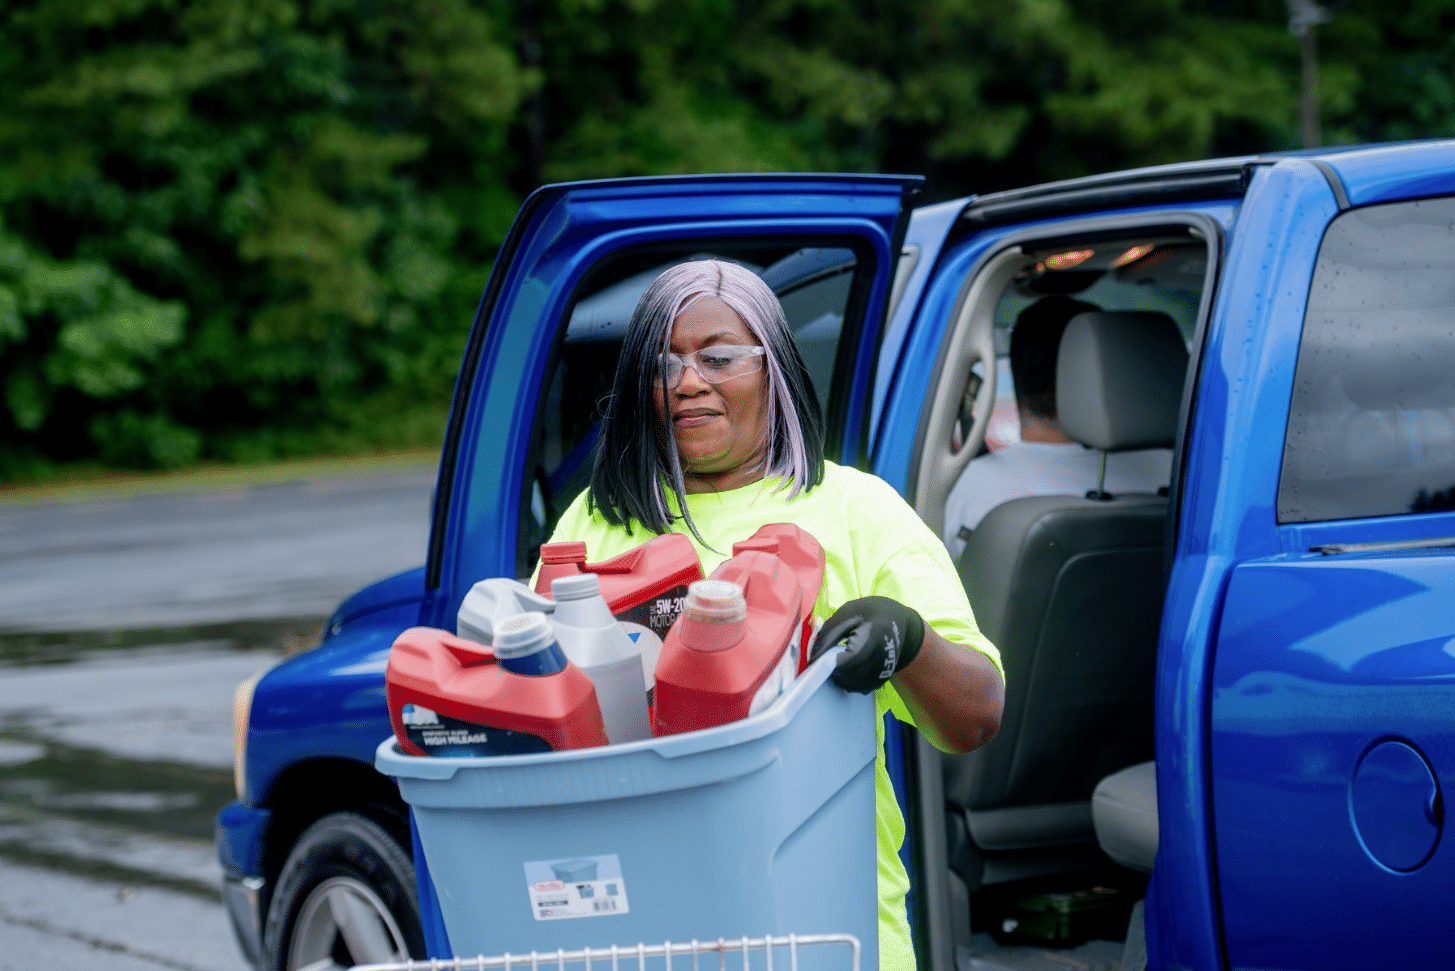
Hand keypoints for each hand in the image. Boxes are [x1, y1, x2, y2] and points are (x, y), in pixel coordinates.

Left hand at [809, 596, 925, 693]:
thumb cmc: (869, 613)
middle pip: (850, 675)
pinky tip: (847, 666)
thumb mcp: (848, 613)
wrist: (897, 621)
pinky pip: (859, 688)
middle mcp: (884, 657)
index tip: (818, 657)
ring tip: (837, 660)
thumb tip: (812, 658)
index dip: (829, 661)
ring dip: (839, 676)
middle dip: (831, 669)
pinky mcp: (882, 680)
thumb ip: (829, 634)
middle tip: (826, 656)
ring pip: (853, 685)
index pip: (849, 659)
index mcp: (875, 634)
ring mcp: (885, 671)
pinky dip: (848, 681)